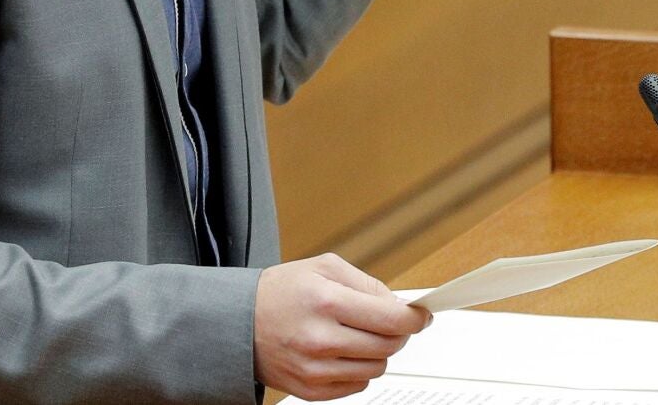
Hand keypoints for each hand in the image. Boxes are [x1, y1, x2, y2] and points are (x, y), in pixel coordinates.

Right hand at [253, 252, 430, 399]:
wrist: (236, 323)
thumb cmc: (280, 292)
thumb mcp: (325, 267)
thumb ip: (368, 284)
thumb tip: (400, 306)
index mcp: (326, 302)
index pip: (391, 319)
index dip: (415, 319)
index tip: (421, 316)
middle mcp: (320, 339)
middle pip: (388, 346)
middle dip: (398, 333)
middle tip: (388, 322)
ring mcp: (314, 369)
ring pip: (376, 369)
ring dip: (377, 352)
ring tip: (358, 335)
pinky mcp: (309, 390)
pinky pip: (357, 387)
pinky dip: (358, 370)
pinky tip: (342, 352)